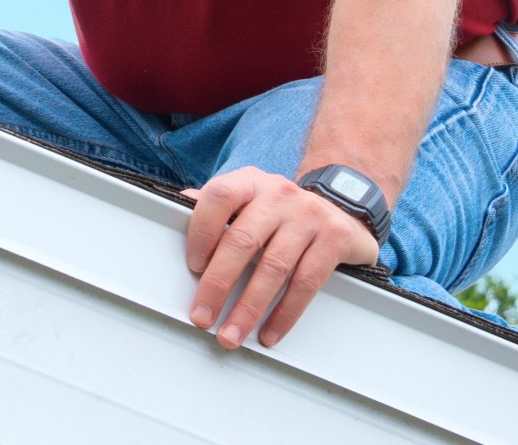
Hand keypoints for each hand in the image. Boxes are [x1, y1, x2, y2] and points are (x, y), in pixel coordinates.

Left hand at [180, 165, 379, 348]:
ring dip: (248, 308)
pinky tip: (269, 333)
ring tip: (231, 334)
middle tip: (202, 316)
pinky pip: (306, 283)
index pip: (219, 197)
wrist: (341, 210)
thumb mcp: (249, 201)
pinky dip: (285, 314)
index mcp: (251, 182)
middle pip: (243, 240)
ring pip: (273, 267)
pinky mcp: (334, 239)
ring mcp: (309, 215)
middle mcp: (279, 194)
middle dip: (218, 284)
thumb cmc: (281, 212)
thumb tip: (176, 210)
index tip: (193, 267)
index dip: (202, 231)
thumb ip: (217, 209)